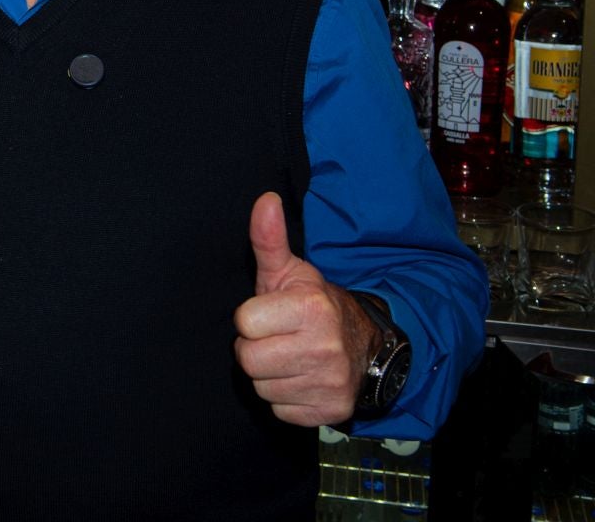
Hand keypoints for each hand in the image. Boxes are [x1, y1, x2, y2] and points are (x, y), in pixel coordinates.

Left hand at [233, 192, 376, 425]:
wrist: (365, 345)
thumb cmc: (312, 304)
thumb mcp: (290, 271)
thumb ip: (269, 238)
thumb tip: (265, 199)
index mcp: (310, 309)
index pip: (244, 323)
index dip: (252, 318)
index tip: (271, 314)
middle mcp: (323, 348)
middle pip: (248, 360)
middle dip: (256, 348)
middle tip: (277, 337)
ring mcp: (330, 383)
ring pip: (262, 388)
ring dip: (270, 374)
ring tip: (290, 357)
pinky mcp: (331, 411)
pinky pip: (280, 410)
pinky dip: (286, 398)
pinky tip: (301, 379)